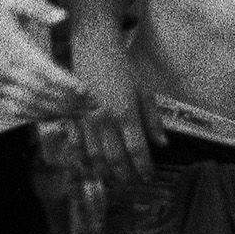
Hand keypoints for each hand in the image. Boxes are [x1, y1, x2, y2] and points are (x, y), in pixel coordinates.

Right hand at [0, 0, 92, 123]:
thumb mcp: (15, 1)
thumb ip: (40, 8)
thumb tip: (63, 16)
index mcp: (11, 48)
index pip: (42, 70)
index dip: (64, 82)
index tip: (84, 89)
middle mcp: (2, 70)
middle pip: (40, 92)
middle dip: (69, 100)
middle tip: (92, 105)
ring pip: (30, 105)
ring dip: (57, 111)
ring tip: (81, 113)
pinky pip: (16, 110)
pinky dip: (37, 116)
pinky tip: (56, 116)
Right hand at [69, 46, 156, 195]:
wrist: (94, 49)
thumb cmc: (123, 69)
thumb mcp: (145, 91)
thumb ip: (153, 120)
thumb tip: (162, 144)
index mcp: (126, 112)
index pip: (137, 150)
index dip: (143, 167)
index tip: (149, 177)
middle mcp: (104, 119)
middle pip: (115, 158)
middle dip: (125, 175)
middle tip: (133, 184)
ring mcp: (85, 119)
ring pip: (94, 156)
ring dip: (106, 172)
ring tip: (116, 180)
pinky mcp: (72, 117)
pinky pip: (77, 145)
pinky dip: (85, 160)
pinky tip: (92, 168)